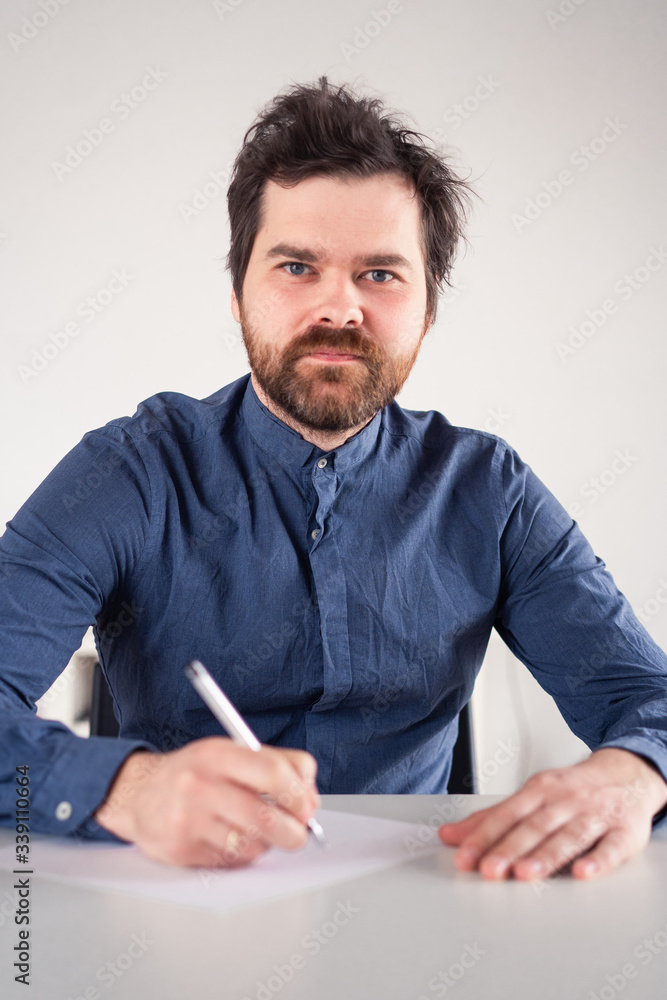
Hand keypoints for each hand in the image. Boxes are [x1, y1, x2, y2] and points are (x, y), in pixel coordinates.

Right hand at [94, 737, 319, 867]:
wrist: (139, 794)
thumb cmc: (195, 772)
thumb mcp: (232, 751)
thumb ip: (277, 763)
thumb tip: (310, 793)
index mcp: (218, 754)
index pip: (273, 773)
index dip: (299, 794)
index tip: (307, 806)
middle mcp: (201, 785)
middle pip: (265, 817)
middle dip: (293, 830)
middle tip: (298, 831)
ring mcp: (189, 820)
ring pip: (251, 845)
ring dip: (266, 844)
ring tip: (258, 831)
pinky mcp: (182, 850)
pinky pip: (231, 862)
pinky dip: (242, 855)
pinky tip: (232, 839)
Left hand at [438, 748, 666, 880]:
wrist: (626, 773)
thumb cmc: (572, 790)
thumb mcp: (531, 796)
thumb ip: (492, 818)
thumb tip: (450, 834)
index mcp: (539, 791)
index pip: (506, 815)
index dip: (484, 837)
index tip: (464, 857)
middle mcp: (564, 801)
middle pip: (534, 827)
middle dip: (510, 849)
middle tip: (489, 870)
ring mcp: (594, 815)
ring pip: (567, 836)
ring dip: (546, 856)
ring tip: (525, 874)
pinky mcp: (623, 832)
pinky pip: (610, 847)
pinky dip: (597, 860)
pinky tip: (582, 873)